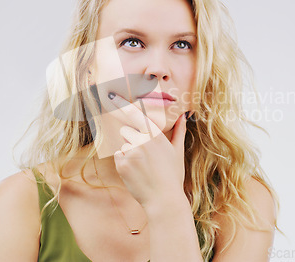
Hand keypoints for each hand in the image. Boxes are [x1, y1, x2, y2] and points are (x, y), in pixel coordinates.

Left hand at [109, 92, 187, 208]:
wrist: (164, 199)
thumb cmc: (172, 175)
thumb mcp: (177, 152)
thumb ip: (178, 131)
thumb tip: (183, 115)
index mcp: (155, 134)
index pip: (135, 113)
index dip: (121, 103)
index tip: (111, 95)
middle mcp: (142, 140)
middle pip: (126, 130)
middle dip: (132, 139)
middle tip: (144, 155)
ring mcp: (131, 152)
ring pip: (122, 144)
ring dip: (128, 151)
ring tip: (142, 166)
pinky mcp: (122, 164)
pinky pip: (118, 156)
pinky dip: (124, 162)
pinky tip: (136, 172)